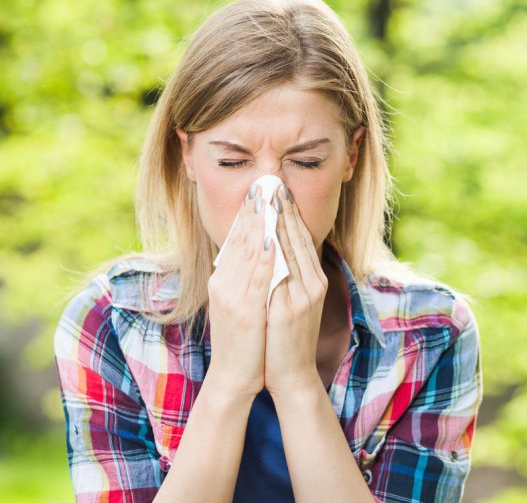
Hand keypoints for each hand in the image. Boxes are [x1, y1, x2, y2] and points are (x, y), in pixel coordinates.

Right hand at [205, 185, 274, 399]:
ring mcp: (233, 296)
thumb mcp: (239, 303)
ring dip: (259, 223)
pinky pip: (256, 277)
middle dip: (253, 210)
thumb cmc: (243, 340)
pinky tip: (270, 237)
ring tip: (267, 198)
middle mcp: (224, 283)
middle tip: (263, 182)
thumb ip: (244, 278)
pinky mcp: (245, 310)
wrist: (234, 377)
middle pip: (240, 239)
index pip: (236, 239)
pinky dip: (263, 255)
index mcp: (223, 280)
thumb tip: (253, 253)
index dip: (248, 213)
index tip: (258, 190)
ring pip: (247, 252)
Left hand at [264, 185, 328, 398]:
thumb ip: (288, 276)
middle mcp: (313, 284)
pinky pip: (282, 273)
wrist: (292, 374)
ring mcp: (304, 296)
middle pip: (298, 238)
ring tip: (267, 198)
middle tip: (273, 182)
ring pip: (291, 250)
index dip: (290, 213)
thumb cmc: (286, 338)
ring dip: (278, 222)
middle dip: (284, 209)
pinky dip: (274, 251)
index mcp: (313, 281)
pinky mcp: (292, 308)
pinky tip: (265, 234)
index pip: (301, 239)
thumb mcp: (292, 302)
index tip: (278, 190)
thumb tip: (274, 248)